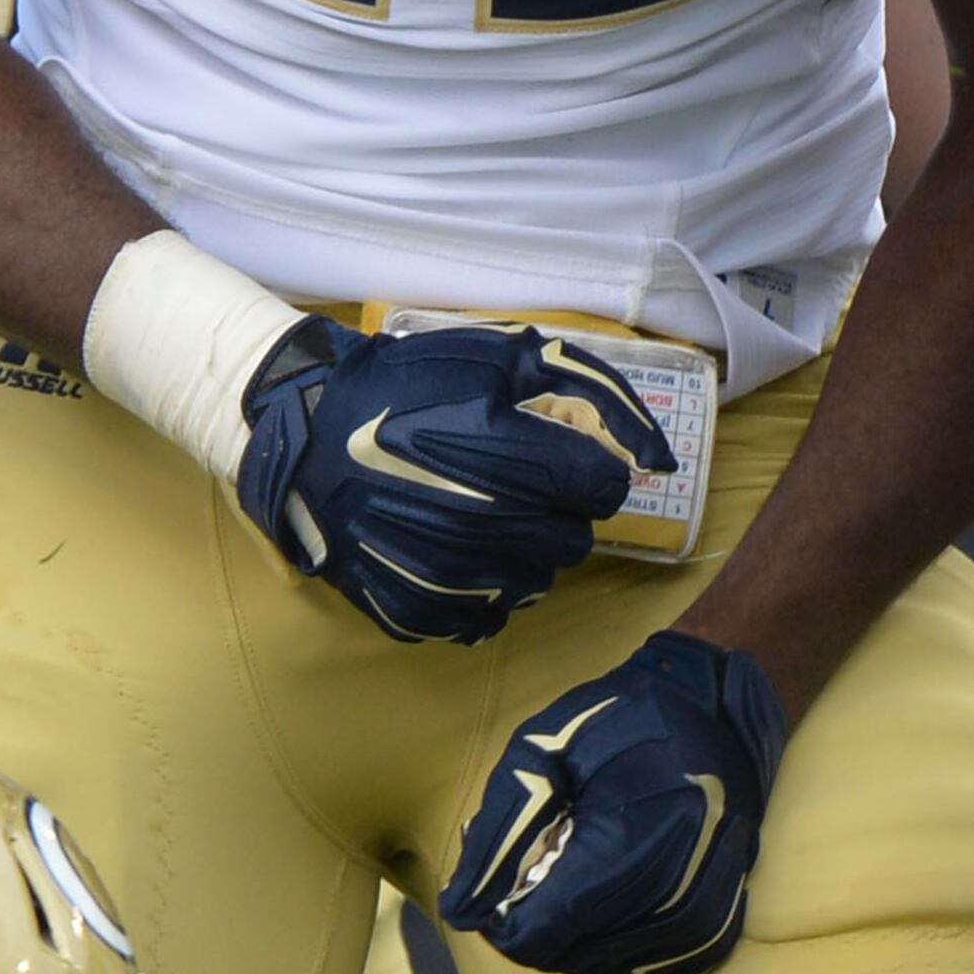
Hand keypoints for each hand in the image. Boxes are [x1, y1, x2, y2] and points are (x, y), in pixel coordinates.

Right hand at [233, 316, 672, 643]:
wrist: (310, 432)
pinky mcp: (417, 609)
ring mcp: (447, 574)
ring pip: (537, 583)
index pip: (603, 489)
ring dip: (525, 549)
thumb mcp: (506, 356)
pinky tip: (454, 546)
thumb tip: (663, 458)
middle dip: (559, 511)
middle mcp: (484, 523)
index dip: (588, 469)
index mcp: (508, 454)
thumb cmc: (412, 382)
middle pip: (575, 542)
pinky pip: (487, 616)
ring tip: (484, 510)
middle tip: (518, 481)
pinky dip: (483, 585)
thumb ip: (599, 393)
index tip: (560, 456)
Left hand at [445, 630, 788, 973]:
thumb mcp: (542, 752)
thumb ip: (500, 834)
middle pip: (569, 956)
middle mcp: (672, 895)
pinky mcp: (717, 926)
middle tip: (537, 862)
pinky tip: (608, 899)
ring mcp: (701, 917)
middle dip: (537, 920)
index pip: (539, 936)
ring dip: (575, 935)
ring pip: (606, 968)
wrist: (717, 709)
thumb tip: (462, 909)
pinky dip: (615, 946)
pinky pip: (646, 968)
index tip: (499, 877)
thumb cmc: (623, 720)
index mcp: (627, 846)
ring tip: (575, 871)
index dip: (502, 916)